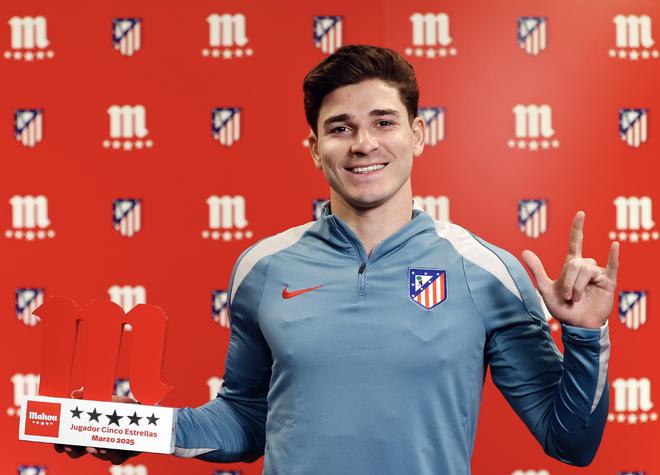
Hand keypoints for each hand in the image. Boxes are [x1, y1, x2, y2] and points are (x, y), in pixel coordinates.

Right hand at [54, 389, 140, 464]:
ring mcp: (111, 447)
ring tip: (92, 448)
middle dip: (73, 452)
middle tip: (71, 447)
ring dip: (94, 454)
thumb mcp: (104, 398)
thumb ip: (88, 395)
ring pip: (99, 456)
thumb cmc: (121, 405)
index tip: (57, 444)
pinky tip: (109, 449)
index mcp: (89, 430)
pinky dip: (112, 456)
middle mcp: (98, 441)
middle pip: (79, 452)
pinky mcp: (126, 451)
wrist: (144, 409)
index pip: (70, 440)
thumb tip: (74, 394)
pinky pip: (117, 459)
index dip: (62, 444)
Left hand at [521, 211, 618, 328]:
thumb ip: (537, 269)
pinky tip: (614, 245)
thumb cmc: (562, 308)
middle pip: (575, 263)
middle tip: (567, 297)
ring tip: (577, 299)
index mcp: (571, 265)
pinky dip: (613, 255)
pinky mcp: (608, 282)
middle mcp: (585, 267)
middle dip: (568, 282)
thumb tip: (524, 251)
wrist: (576, 325)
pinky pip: (612, 266)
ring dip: (577, 287)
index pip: (576, 242)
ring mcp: (598, 274)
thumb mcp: (545, 288)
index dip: (577, 228)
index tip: (580, 214)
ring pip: (586, 270)